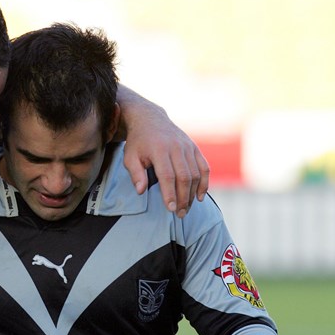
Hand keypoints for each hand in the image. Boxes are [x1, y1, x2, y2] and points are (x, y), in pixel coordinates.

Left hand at [118, 90, 208, 216]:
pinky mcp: (194, 148)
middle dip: (183, 198)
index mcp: (159, 149)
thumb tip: (141, 191)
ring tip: (186, 209)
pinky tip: (200, 196)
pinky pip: (204, 167)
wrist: (150, 120)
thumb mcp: (130, 157)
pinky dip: (204, 182)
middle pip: (184, 177)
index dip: (170, 194)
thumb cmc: (138, 142)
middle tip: (180, 214)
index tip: (171, 209)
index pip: (167, 176)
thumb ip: (135, 174)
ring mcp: (187, 147)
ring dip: (193, 194)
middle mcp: (176, 147)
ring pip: (195, 173)